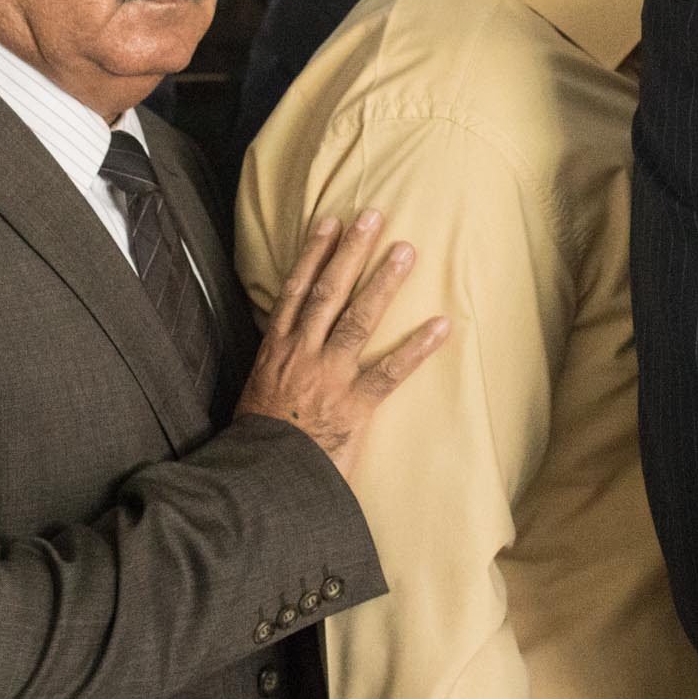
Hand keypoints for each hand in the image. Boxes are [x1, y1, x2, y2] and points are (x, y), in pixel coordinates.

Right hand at [237, 209, 448, 482]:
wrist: (258, 482)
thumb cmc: (257, 443)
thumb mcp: (255, 393)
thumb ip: (275, 366)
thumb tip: (289, 346)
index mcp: (276, 350)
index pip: (296, 290)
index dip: (314, 253)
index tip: (330, 222)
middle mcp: (301, 354)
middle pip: (329, 292)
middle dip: (352, 252)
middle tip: (374, 216)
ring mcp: (327, 377)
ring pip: (358, 320)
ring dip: (384, 283)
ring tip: (407, 252)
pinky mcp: (352, 407)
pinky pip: (390, 372)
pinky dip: (417, 349)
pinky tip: (442, 326)